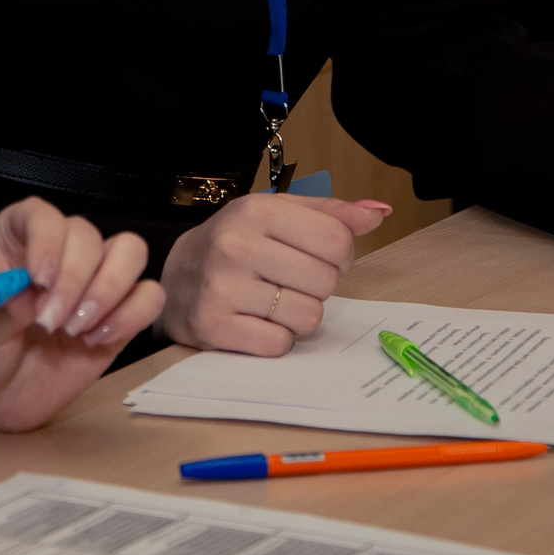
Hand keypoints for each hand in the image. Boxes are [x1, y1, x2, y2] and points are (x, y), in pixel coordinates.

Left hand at [0, 198, 163, 444]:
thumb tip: (29, 294)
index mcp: (15, 241)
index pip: (41, 215)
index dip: (46, 239)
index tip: (38, 278)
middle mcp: (60, 253)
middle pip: (88, 235)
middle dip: (75, 279)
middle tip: (50, 322)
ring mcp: (93, 284)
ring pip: (131, 252)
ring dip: (109, 289)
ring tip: (76, 329)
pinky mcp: (118, 318)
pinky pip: (149, 297)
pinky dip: (131, 315)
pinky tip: (95, 341)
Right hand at [158, 194, 392, 355]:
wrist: (174, 274)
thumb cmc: (236, 242)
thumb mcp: (277, 213)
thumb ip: (331, 213)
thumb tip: (379, 213)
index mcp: (257, 210)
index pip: (337, 240)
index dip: (339, 254)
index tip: (317, 256)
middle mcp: (237, 245)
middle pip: (326, 281)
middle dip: (317, 286)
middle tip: (289, 279)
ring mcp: (222, 287)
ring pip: (307, 316)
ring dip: (298, 315)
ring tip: (272, 300)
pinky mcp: (213, 327)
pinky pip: (279, 345)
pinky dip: (276, 339)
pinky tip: (255, 321)